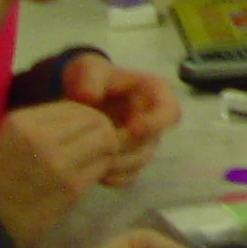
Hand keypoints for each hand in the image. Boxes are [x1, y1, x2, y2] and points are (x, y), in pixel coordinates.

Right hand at [0, 102, 120, 247]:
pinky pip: (101, 167)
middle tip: (98, 145)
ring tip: (96, 160)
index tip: (85, 131)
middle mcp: (41, 137)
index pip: (74, 106)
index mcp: (22, 121)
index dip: (87, 116)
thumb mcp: (8, 138)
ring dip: (106, 150)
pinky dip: (103, 169)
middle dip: (103, 131)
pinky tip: (92, 175)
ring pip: (105, 141)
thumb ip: (43, 124)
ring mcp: (58, 162)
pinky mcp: (71, 187)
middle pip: (95, 120)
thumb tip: (83, 113)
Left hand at [59, 55, 180, 184]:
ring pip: (141, 160)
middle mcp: (154, 119)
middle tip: (103, 152)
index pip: (169, 111)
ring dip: (120, 166)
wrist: (77, 91)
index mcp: (155, 94)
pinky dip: (115, 178)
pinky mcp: (128, 157)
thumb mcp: (89, 70)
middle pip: (152, 142)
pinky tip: (97, 175)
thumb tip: (88, 97)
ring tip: (96, 165)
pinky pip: (129, 175)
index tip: (132, 129)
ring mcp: (141, 141)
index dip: (155, 123)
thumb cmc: (90, 77)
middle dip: (128, 150)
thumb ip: (90, 79)